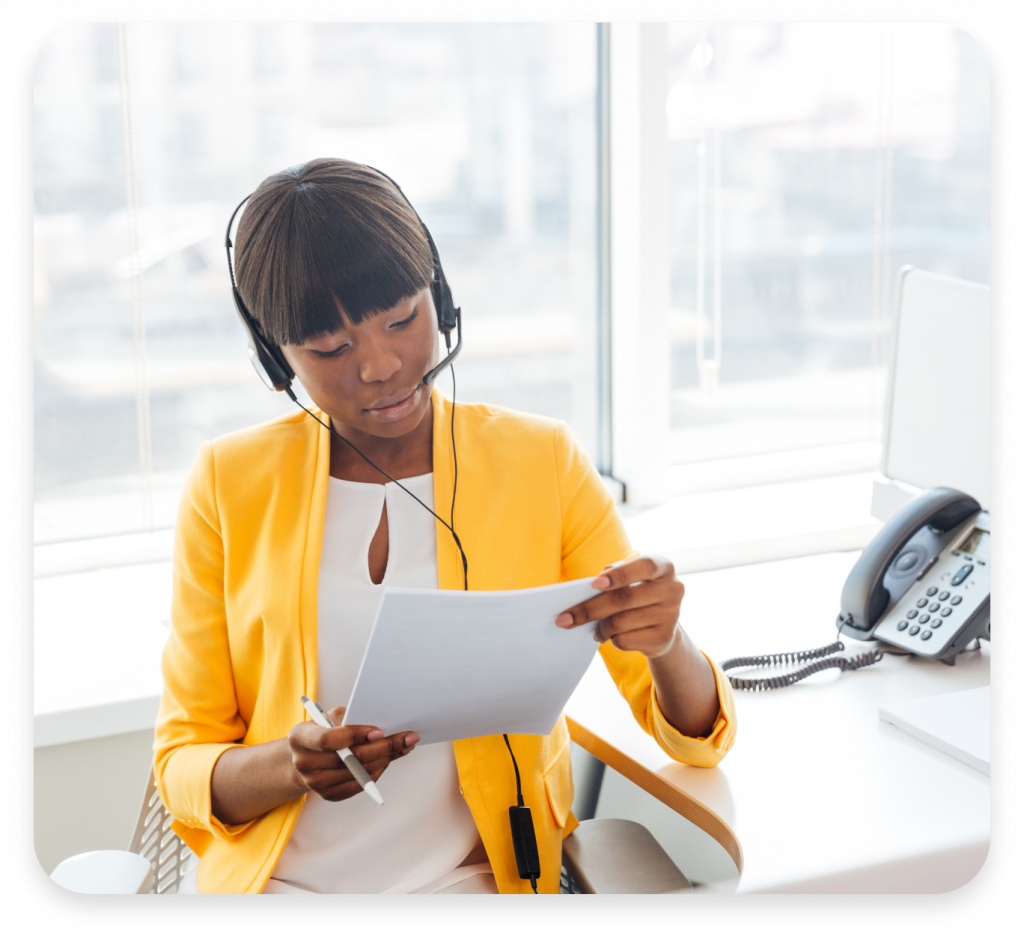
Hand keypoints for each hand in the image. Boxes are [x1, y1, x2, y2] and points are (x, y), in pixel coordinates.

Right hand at [288, 706, 418, 802]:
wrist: (305, 756)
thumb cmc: (322, 729)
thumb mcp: (330, 716)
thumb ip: (350, 719)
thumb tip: (382, 726)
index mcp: (300, 737)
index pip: (328, 739)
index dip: (355, 735)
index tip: (380, 732)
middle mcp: (304, 763)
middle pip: (349, 759)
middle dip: (383, 747)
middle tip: (407, 738)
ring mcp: (315, 783)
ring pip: (359, 773)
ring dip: (386, 759)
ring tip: (403, 747)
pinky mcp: (328, 795)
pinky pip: (359, 785)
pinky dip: (378, 771)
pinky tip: (389, 759)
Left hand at [555, 556, 683, 658]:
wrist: (662, 625)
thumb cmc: (637, 594)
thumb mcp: (629, 579)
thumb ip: (612, 577)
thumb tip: (590, 589)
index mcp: (663, 567)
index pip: (644, 566)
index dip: (619, 574)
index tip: (594, 584)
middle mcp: (673, 588)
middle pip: (625, 598)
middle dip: (590, 609)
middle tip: (566, 618)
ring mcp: (672, 614)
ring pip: (622, 622)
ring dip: (600, 627)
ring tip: (593, 629)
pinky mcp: (665, 638)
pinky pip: (627, 640)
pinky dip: (612, 639)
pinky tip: (611, 636)